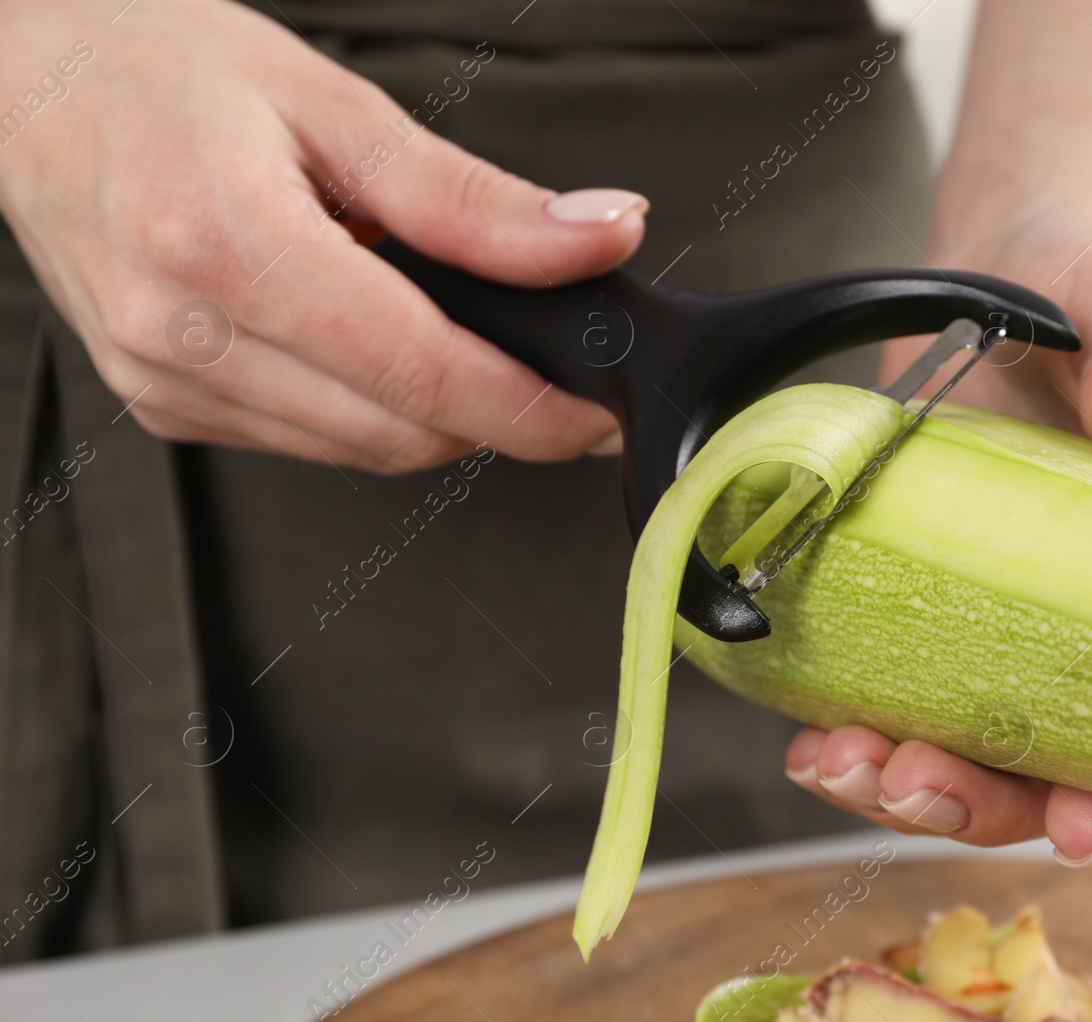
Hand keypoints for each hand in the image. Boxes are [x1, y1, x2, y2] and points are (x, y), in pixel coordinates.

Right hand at [0, 0, 646, 472]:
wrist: (24, 75)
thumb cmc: (159, 67)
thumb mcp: (334, 105)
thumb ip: (475, 200)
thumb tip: (601, 238)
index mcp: (225, 245)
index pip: (423, 377)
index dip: (533, 409)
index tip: (599, 412)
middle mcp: (181, 334)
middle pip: (400, 434)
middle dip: (495, 412)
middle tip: (545, 356)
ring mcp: (163, 383)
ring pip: (361, 451)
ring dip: (432, 411)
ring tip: (442, 321)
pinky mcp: (162, 405)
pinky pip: (309, 438)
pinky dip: (366, 406)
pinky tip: (360, 336)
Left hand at [784, 223, 1091, 864]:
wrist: (1016, 258)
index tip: (1080, 827)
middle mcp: (1085, 619)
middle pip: (1045, 765)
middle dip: (977, 799)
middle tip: (909, 779)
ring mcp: (1000, 614)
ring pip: (962, 747)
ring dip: (901, 781)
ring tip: (838, 761)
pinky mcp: (924, 590)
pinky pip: (893, 685)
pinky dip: (851, 724)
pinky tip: (810, 733)